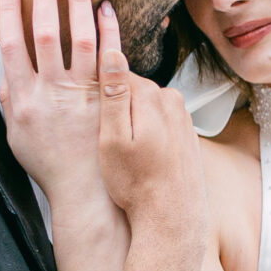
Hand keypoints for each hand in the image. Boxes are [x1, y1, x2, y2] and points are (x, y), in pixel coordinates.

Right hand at [0, 0, 108, 210]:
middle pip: (44, 33)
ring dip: (76, 4)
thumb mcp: (17, 134)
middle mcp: (49, 92)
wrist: (84, 190)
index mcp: (21, 98)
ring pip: (78, 39)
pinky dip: (107, 30)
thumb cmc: (49, 161)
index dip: (8, 11)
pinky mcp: (107, 98)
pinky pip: (109, 57)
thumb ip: (10, 98)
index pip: (11, 44)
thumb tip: (5, 69)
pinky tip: (105, 9)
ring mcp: (80, 94)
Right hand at [94, 0, 208, 270]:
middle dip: (115, 108)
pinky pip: (159, 123)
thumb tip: (111, 53)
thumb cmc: (136, 184)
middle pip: (132, 90)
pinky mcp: (187, 134)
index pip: (116, 74)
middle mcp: (172, 101)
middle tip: (101, 138)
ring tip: (120, 152)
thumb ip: (113, 96)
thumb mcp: (113, 141)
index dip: (96, 92)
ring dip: (131, 122)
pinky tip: (138, 157)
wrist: (173, 218)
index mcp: (152, 97)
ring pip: (145, 108)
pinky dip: (146, 134)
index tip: (83, 109)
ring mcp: (183, 118)